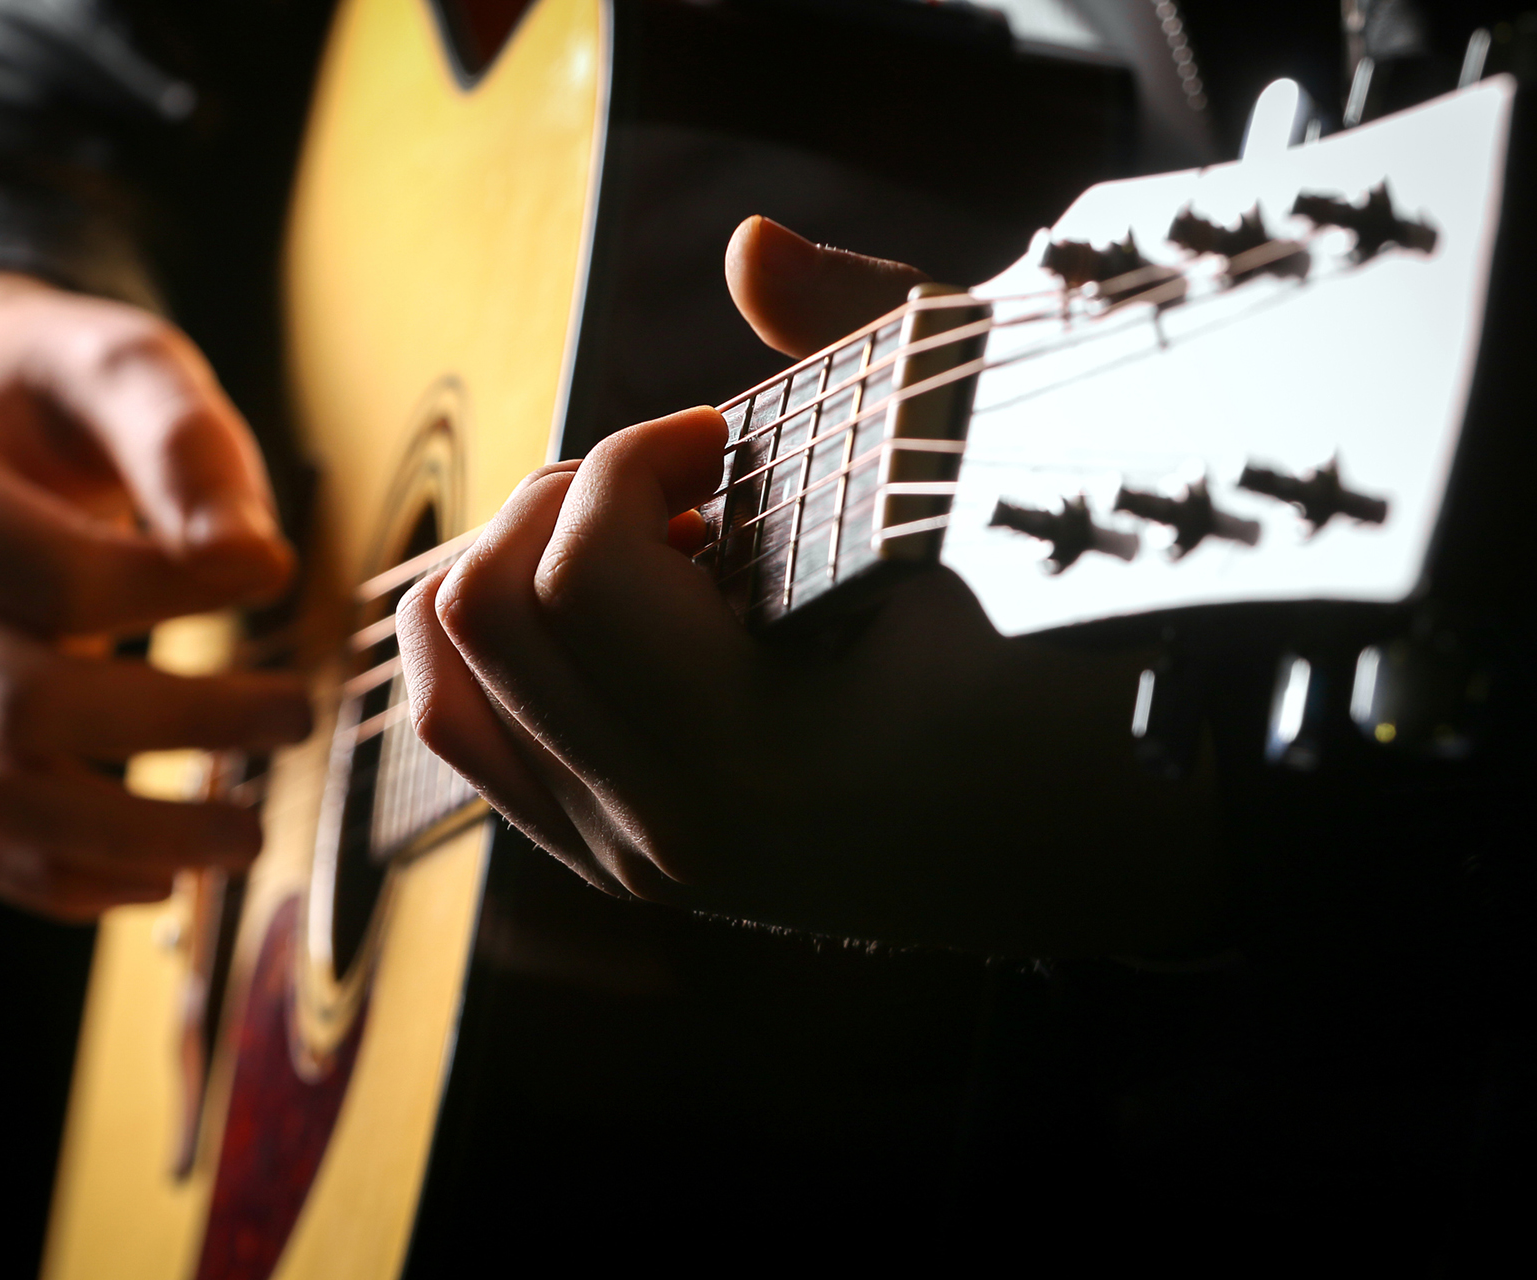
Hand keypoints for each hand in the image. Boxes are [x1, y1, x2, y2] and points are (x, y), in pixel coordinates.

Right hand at [0, 273, 311, 919]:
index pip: (53, 581)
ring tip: (249, 830)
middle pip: (20, 705)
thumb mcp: (123, 363)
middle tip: (292, 716)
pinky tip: (168, 874)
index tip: (276, 574)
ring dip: (135, 834)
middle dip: (177, 725)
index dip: (175, 592)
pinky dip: (73, 879)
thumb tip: (250, 559)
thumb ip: (183, 442)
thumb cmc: (58, 393)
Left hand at [398, 219, 1223, 954]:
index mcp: (764, 752)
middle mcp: (674, 828)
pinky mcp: (611, 860)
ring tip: (629, 540)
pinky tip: (595, 599)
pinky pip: (466, 730)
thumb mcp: (991, 468)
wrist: (1089, 833)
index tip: (720, 440)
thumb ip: (873, 333)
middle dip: (557, 497)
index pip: (584, 572)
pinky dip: (490, 638)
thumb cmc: (1061, 649)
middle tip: (667, 481)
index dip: (635, 455)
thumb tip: (748, 247)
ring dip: (512, 564)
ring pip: (447, 678)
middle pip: (486, 612)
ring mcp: (633, 860)